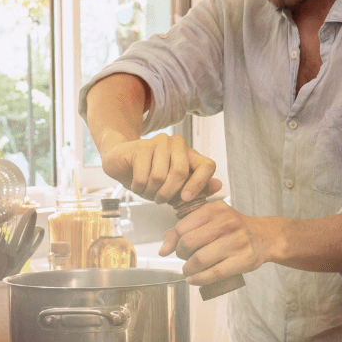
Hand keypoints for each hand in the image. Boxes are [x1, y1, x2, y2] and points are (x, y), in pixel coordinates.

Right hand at [99, 133, 220, 203]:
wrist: (122, 163)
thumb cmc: (152, 176)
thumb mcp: (176, 188)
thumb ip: (197, 188)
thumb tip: (219, 185)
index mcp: (191, 154)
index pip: (207, 166)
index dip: (199, 184)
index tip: (185, 199)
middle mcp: (178, 144)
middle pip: (181, 172)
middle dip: (168, 193)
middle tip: (159, 200)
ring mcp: (160, 142)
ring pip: (160, 177)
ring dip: (151, 192)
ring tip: (147, 191)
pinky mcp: (141, 146)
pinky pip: (143, 176)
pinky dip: (139, 188)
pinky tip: (136, 185)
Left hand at [161, 200, 268, 285]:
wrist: (264, 237)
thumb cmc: (232, 229)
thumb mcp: (210, 220)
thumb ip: (183, 230)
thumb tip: (163, 250)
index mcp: (216, 209)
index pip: (182, 227)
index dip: (176, 241)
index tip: (180, 246)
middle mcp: (227, 222)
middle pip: (189, 243)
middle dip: (181, 255)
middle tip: (184, 258)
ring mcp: (237, 241)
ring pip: (200, 259)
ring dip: (188, 269)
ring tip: (189, 270)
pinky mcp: (244, 260)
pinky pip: (214, 273)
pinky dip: (199, 279)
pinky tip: (195, 279)